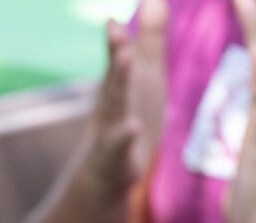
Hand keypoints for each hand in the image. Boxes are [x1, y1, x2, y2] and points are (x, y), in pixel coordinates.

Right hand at [86, 0, 167, 199]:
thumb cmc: (127, 119)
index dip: (119, 36)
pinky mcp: (116, 159)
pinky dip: (124, 136)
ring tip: (123, 58)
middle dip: (117, 52)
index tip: (119, 16)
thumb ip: (149, 39)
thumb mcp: (142, 77)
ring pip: (114, 105)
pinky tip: (132, 126)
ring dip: (118, 82)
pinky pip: (119, 146)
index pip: (120, 56)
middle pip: (115, 75)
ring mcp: (111, 130)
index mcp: (121, 85)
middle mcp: (112, 103)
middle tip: (116, 28)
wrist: (106, 174)